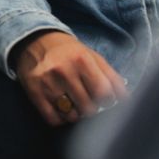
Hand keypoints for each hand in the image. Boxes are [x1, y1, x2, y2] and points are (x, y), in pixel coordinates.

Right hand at [13, 31, 128, 125]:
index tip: (106, 100)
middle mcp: (64, 71)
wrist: (34, 40)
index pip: (103, 92)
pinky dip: (61, 118)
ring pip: (71, 115)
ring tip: (74, 104)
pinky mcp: (34, 93)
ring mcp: (47, 83)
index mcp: (81, 60)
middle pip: (88, 107)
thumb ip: (110, 75)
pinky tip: (61, 109)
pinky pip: (53, 118)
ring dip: (76, 114)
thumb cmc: (68, 51)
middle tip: (89, 102)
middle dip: (92, 108)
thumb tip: (124, 98)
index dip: (108, 100)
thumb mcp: (91, 56)